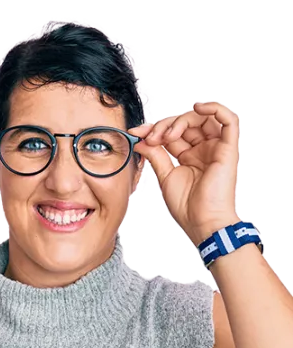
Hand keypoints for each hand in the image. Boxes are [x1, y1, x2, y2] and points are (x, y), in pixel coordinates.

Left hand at [129, 101, 240, 245]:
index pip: (171, 133)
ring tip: (166, 135)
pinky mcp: (228, 148)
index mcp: (188, 156)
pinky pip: (228, 120)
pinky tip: (196, 108)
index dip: (154, 129)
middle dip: (163, 125)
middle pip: (184, 123)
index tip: (136, 133)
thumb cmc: (187, 206)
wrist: (202, 221)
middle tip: (150, 137)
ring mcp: (216, 147)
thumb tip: (140, 140)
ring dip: (181, 120)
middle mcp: (202, 149)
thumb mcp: (165, 176)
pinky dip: (214, 108)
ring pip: (202, 118)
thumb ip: (155, 155)